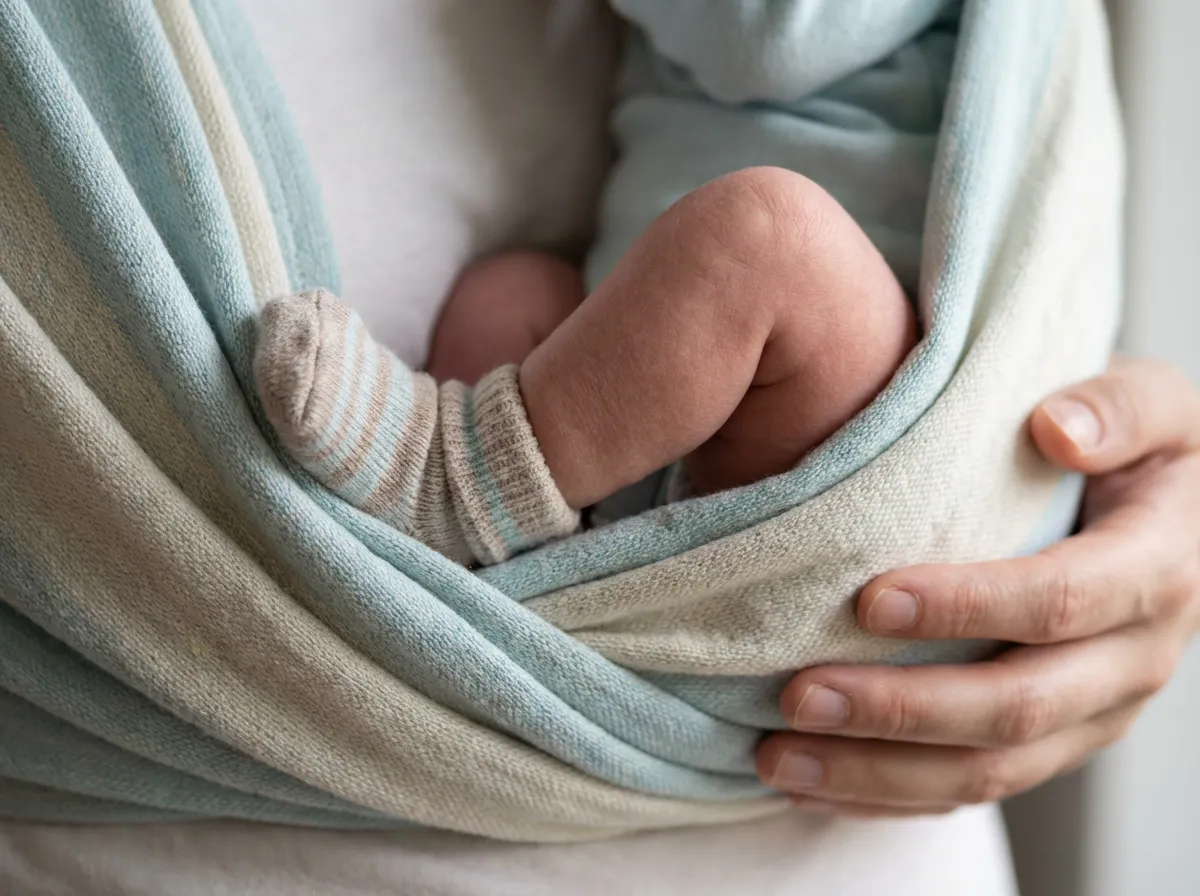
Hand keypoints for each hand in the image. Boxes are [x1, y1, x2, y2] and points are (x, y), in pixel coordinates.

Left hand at [756, 358, 1199, 815]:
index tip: (868, 601)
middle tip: (797, 695)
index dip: (966, 606)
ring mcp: (1090, 717)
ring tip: (776, 757)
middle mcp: (1130, 663)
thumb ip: (1118, 409)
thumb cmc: (1137, 449)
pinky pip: (972, 791)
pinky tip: (809, 785)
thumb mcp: (1154, 404)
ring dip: (876, 772)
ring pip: (988, 772)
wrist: (1167, 518)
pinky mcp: (1051, 745)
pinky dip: (888, 795)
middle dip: (900, 709)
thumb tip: (1057, 430)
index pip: (1060, 601)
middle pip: (1016, 710)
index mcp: (1156, 574)